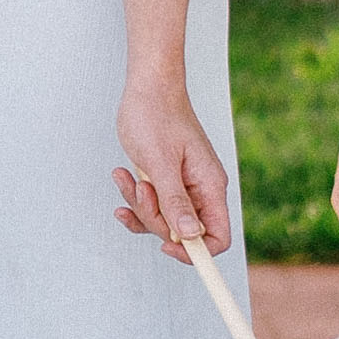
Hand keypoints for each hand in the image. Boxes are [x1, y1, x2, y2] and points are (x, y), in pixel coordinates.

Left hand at [109, 66, 236, 263]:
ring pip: (162, 219)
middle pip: (182, 233)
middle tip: (141, 189)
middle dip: (154, 218)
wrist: (146, 87)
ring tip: (126, 177)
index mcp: (210, 186)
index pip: (217, 237)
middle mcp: (200, 189)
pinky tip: (121, 179)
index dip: (194, 251)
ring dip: (139, 205)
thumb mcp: (161, 162)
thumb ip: (175, 201)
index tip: (165, 244)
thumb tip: (189, 237)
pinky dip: (133, 197)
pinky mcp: (165, 181)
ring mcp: (183, 186)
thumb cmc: (156, 115)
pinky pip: (151, 205)